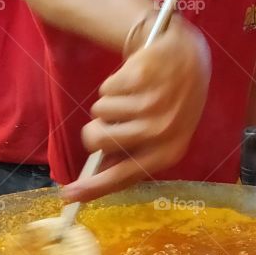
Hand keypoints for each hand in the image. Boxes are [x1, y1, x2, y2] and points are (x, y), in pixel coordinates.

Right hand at [62, 19, 211, 201]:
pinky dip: (113, 85)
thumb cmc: (170, 103)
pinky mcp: (142, 77)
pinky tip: (134, 81)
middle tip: (109, 121)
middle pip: (99, 141)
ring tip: (131, 97)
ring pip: (99, 111)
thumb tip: (97, 176)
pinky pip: (105, 89)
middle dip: (94, 131)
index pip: (123, 176)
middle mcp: (162, 131)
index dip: (93, 187)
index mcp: (169, 152)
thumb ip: (132, 156)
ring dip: (108, 104)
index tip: (67, 195)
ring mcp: (153, 103)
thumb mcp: (160, 134)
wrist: (187, 59)